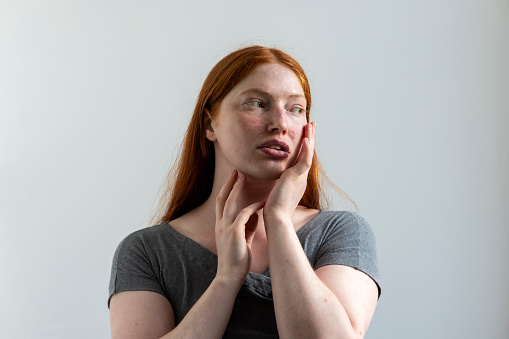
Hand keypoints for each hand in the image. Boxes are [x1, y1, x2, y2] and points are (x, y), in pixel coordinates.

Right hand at [215, 170, 264, 284]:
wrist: (229, 276)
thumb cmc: (236, 261)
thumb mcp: (241, 240)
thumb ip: (247, 227)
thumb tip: (255, 215)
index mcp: (221, 226)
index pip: (221, 204)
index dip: (227, 190)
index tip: (233, 179)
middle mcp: (220, 225)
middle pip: (222, 198)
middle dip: (229, 183)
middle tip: (235, 171)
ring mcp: (226, 228)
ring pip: (231, 202)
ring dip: (237, 188)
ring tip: (244, 177)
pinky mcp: (234, 233)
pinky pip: (245, 215)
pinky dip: (253, 207)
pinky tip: (262, 203)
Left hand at [263, 122, 314, 220]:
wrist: (276, 218)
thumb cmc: (274, 210)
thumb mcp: (276, 193)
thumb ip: (277, 186)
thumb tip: (273, 184)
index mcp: (297, 181)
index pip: (302, 159)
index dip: (304, 147)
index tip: (305, 136)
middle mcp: (302, 178)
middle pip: (307, 154)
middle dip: (310, 139)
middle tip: (311, 125)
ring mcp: (300, 178)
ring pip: (308, 154)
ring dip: (310, 139)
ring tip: (310, 125)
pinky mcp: (296, 178)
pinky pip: (304, 161)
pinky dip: (306, 150)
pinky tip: (306, 139)